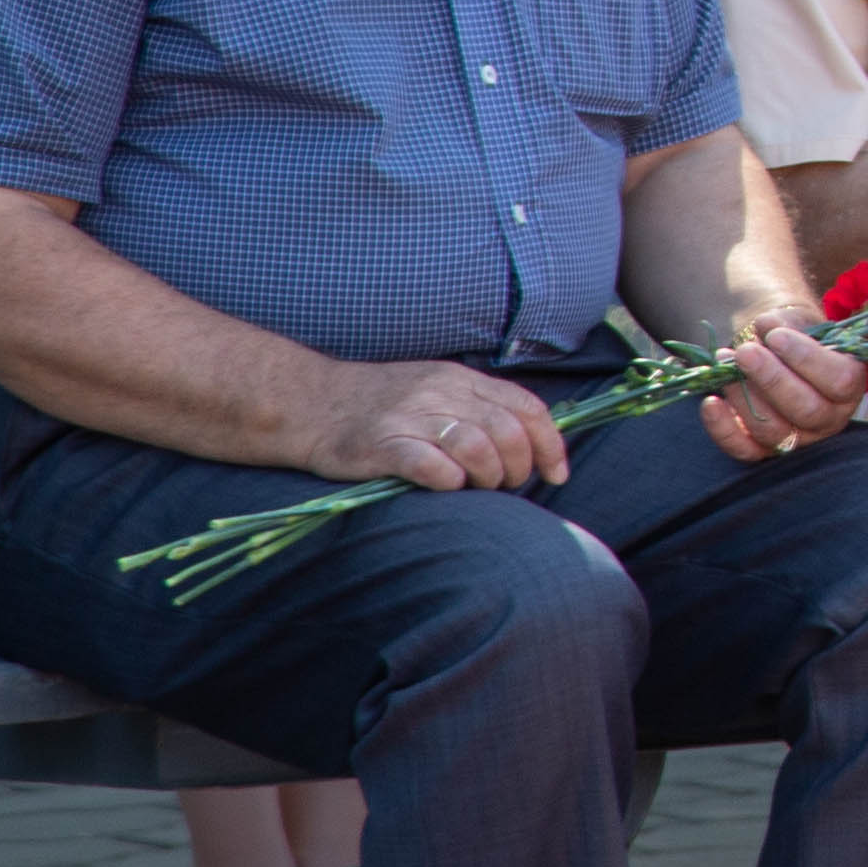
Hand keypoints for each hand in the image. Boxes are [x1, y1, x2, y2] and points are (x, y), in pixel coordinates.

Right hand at [309, 358, 573, 492]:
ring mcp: (411, 418)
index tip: (556, 474)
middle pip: (508, 431)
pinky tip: (446, 486)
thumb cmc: (381, 405)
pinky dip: (450, 482)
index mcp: (460, 379)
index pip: (526, 407)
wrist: (311, 403)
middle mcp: (441, 393)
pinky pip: (433, 467)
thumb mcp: (436, 389)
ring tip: (477, 487)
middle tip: (506, 484)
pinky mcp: (382, 446)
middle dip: (519, 467)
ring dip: (488, 476)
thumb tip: (532, 443)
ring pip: (477, 448)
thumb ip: (479, 407)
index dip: (550, 444)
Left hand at [698, 308, 864, 460]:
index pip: (840, 380)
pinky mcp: (766, 451)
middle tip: (746, 352)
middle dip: (772, 379)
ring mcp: (799, 439)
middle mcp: (830, 418)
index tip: (775, 336)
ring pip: (774, 431)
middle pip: (807, 410)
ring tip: (727, 363)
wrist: (775, 356)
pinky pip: (745, 450)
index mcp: (850, 384)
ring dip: (745, 397)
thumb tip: (765, 327)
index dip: (807, 359)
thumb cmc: (793, 336)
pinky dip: (723, 429)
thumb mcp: (796, 323)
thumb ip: (785, 322)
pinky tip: (711, 402)